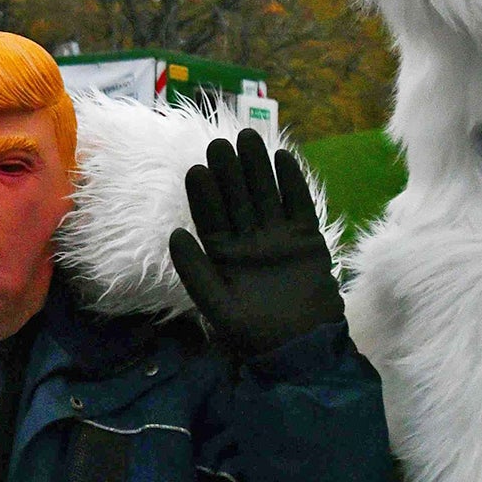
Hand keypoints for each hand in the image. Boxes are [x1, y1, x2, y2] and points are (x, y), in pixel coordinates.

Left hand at [168, 129, 344, 357]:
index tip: (196, 169)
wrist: (302, 345)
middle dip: (228, 171)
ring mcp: (277, 237)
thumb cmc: (255, 332)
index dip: (203, 194)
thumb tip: (175, 234)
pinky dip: (292, 182)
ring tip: (249, 136)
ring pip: (265, 193)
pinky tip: (284, 158)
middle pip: (237, 198)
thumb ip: (196, 271)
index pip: (210, 218)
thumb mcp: (217, 306)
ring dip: (257, 166)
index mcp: (224, 255)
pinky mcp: (305, 237)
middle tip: (219, 142)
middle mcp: (248, 241)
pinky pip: (298, 204)